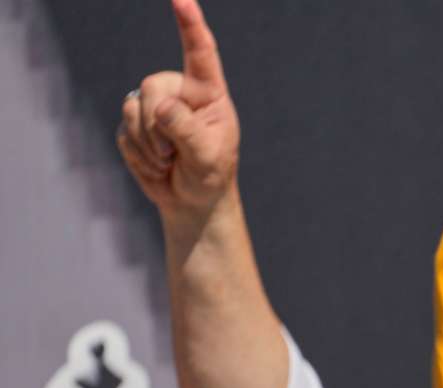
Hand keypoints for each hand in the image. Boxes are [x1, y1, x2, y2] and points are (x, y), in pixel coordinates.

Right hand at [117, 0, 238, 220]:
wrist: (193, 200)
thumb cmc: (210, 174)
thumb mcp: (209, 156)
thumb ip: (187, 130)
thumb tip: (159, 108)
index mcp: (208, 92)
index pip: (199, 53)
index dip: (190, 24)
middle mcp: (179, 92)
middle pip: (153, 85)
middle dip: (158, 123)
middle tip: (173, 153)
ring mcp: (153, 106)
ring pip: (133, 109)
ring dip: (150, 145)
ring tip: (170, 161)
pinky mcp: (134, 124)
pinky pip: (125, 133)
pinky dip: (140, 156)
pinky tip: (158, 166)